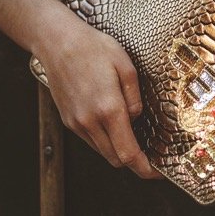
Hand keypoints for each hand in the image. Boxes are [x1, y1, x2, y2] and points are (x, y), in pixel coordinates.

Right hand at [40, 14, 162, 179]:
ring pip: (102, 151)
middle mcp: (90, 121)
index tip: (156, 173)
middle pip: (115, 158)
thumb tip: (136, 117)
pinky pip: (90, 139)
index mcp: (108, 109)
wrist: (57, 42)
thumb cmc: (93, 48)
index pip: (128, 153)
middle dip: (134, 161)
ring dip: (118, 150)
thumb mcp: (125, 65)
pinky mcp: (68, 119)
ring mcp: (76, 122)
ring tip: (132, 135)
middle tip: (150, 154)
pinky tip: (112, 123)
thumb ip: (135, 97)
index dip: (144, 168)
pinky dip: (104, 139)